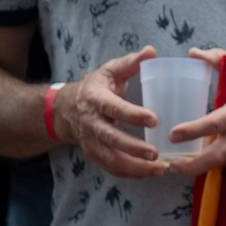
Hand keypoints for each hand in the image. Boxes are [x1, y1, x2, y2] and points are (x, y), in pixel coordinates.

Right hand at [56, 46, 167, 178]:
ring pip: (110, 159)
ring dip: (134, 166)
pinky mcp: (94, 154)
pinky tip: (150, 172)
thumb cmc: (97, 87)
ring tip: (159, 167)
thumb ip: (131, 62)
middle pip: (110, 139)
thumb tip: (152, 51)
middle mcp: (91, 123)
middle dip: (133, 148)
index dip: (132, 115)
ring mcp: (91, 141)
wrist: (66, 109)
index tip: (154, 119)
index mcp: (96, 100)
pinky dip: (130, 173)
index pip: (114, 108)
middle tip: (156, 152)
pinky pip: (111, 167)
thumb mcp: (110, 70)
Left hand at [164, 50, 225, 174]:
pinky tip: (198, 160)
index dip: (194, 130)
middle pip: (216, 156)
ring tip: (177, 164)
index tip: (173, 134)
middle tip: (170, 164)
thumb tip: (193, 53)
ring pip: (218, 164)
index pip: (216, 123)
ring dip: (197, 167)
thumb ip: (218, 59)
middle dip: (191, 165)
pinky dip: (211, 164)